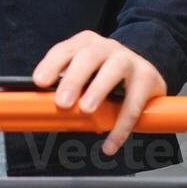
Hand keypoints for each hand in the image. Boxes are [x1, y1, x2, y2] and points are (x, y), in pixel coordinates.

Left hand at [32, 31, 167, 156]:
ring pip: (113, 71)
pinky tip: (110, 144)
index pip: (64, 50)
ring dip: (97, 90)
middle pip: (88, 57)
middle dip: (73, 79)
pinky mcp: (147, 77)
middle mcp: (107, 47)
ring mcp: (128, 59)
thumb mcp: (85, 74)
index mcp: (85, 43)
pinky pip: (134, 103)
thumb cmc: (105, 75)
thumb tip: (43, 108)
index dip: (51, 65)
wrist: (145, 71)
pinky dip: (121, 126)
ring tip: (86, 111)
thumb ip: (67, 85)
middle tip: (62, 102)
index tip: (39, 82)